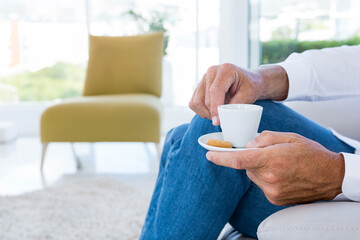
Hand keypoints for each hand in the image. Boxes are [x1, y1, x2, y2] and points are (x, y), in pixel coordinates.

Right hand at [189, 64, 288, 125]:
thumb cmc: (250, 86)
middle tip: (224, 119)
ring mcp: (204, 78)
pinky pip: (193, 103)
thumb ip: (235, 105)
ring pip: (197, 102)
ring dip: (206, 113)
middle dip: (213, 113)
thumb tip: (221, 117)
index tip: (217, 121)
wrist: (249, 81)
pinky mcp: (199, 86)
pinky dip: (201, 111)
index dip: (215, 108)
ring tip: (219, 114)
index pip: (215, 90)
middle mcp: (212, 72)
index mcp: (226, 70)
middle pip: (206, 99)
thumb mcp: (248, 95)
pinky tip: (212, 111)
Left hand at [206, 131, 344, 204]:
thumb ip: (263, 138)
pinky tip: (281, 175)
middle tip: (267, 154)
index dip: (221, 157)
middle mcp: (270, 178)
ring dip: (259, 169)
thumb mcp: (288, 137)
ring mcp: (272, 191)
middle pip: (247, 166)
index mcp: (272, 160)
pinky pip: (261, 185)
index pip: (239, 160)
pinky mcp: (274, 199)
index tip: (209, 154)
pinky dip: (266, 178)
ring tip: (279, 165)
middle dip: (251, 158)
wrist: (330, 176)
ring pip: (253, 176)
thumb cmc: (310, 153)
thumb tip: (246, 144)